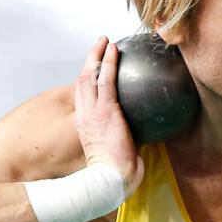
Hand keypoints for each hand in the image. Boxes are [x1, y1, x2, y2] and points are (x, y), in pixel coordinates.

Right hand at [73, 37, 145, 195]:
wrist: (110, 179)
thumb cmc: (115, 172)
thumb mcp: (115, 150)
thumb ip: (122, 137)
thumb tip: (139, 133)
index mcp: (84, 125)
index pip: (83, 97)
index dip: (87, 80)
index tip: (93, 69)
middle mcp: (84, 115)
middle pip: (82, 81)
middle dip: (89, 61)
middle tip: (99, 46)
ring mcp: (93, 111)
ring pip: (90, 76)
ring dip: (97, 55)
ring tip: (106, 41)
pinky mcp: (106, 110)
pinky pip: (106, 80)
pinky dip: (108, 62)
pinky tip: (115, 50)